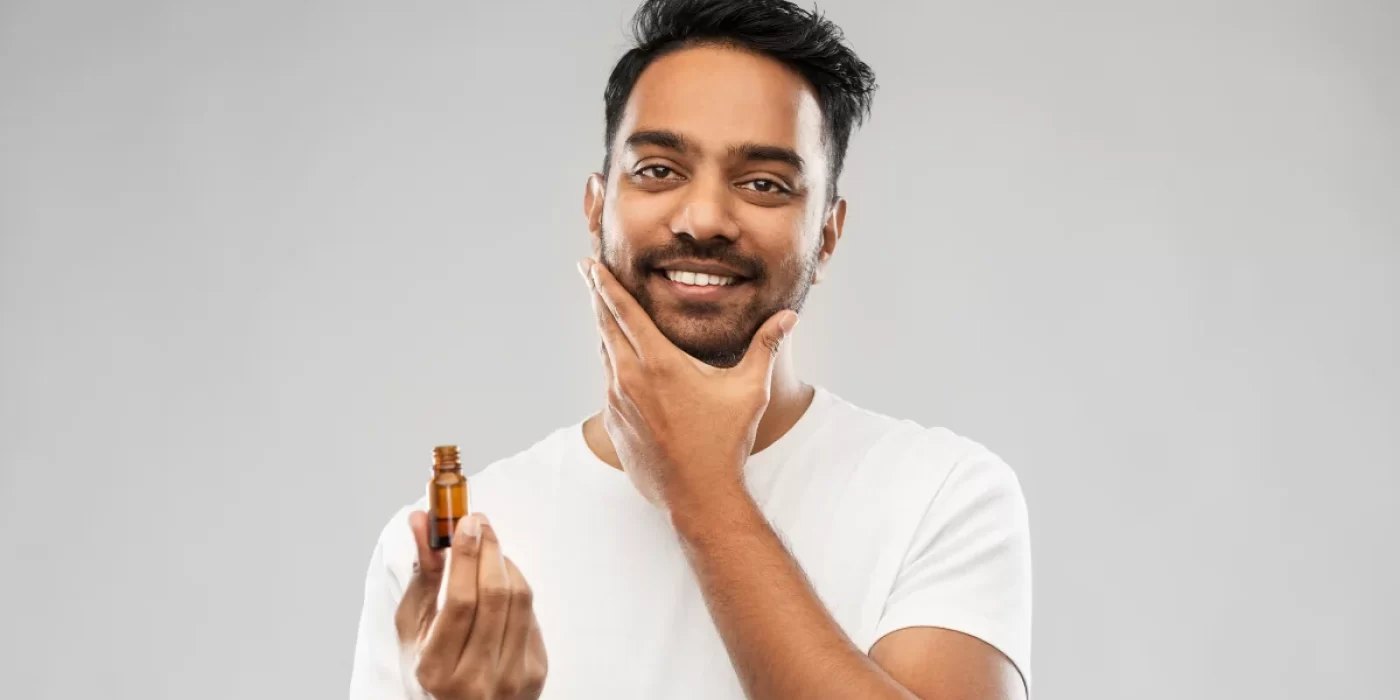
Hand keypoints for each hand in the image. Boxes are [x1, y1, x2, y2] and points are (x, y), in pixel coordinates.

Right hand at [395, 511, 546, 699]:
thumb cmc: (433, 666)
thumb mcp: (414, 629)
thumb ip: (423, 576)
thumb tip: (422, 521)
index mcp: (436, 670)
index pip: (460, 602)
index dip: (465, 557)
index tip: (465, 523)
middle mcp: (476, 679)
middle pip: (494, 596)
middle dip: (489, 550)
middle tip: (480, 524)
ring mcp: (511, 678)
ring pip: (520, 600)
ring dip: (505, 564)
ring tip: (489, 549)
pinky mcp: (536, 672)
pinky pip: (531, 615)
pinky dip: (517, 588)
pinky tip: (502, 581)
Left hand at [578, 257, 798, 508]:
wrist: (698, 496)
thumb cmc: (726, 442)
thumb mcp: (750, 391)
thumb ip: (765, 348)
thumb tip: (788, 317)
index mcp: (659, 363)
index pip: (624, 312)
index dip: (605, 285)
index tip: (590, 265)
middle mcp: (630, 378)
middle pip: (605, 326)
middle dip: (596, 297)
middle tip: (587, 273)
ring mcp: (617, 403)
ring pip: (605, 355)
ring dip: (605, 332)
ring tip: (606, 314)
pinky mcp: (613, 424)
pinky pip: (609, 385)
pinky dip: (613, 367)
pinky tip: (622, 365)